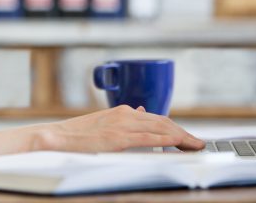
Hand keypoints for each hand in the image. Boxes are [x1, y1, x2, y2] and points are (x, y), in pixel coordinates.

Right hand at [36, 105, 204, 152]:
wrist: (56, 136)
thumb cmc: (77, 134)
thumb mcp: (103, 123)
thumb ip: (124, 119)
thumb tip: (142, 112)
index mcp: (121, 111)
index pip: (156, 118)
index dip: (175, 127)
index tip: (188, 136)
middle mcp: (125, 114)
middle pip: (163, 121)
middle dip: (184, 132)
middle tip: (199, 143)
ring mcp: (122, 125)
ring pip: (160, 127)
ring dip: (182, 136)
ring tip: (196, 145)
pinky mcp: (118, 138)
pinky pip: (149, 137)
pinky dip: (167, 139)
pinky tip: (179, 142)